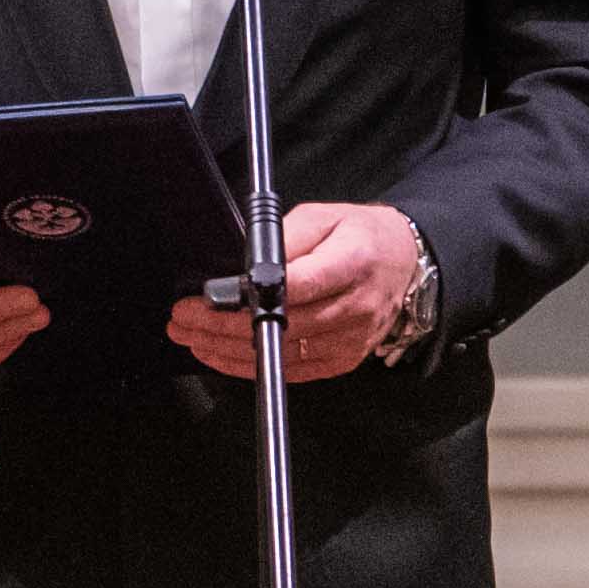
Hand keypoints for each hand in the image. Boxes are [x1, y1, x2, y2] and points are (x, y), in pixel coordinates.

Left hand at [170, 201, 424, 384]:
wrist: (404, 263)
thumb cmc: (361, 237)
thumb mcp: (323, 216)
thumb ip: (285, 238)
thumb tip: (248, 265)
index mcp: (353, 263)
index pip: (298, 285)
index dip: (249, 295)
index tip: (210, 295)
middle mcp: (356, 307)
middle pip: (282, 324)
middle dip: (223, 325)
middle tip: (184, 318)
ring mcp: (351, 340)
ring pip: (281, 353)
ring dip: (228, 348)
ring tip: (191, 335)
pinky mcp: (343, 360)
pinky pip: (292, 371)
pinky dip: (250, 366)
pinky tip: (220, 354)